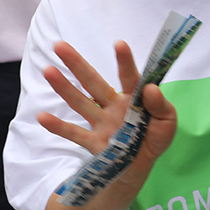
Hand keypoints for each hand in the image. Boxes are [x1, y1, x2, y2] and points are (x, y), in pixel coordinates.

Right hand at [38, 41, 177, 168]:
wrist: (141, 166)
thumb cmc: (155, 137)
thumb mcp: (168, 122)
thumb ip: (162, 106)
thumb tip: (151, 88)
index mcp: (133, 98)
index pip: (129, 78)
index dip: (125, 62)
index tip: (119, 44)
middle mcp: (113, 107)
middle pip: (93, 82)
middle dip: (77, 64)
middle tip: (59, 45)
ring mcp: (101, 124)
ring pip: (80, 103)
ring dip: (64, 88)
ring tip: (48, 70)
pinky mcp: (94, 143)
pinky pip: (74, 134)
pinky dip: (58, 127)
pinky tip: (42, 117)